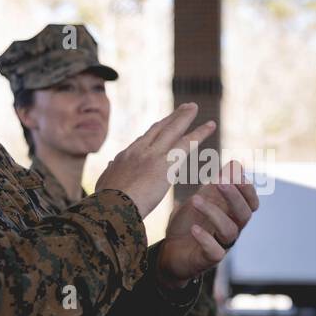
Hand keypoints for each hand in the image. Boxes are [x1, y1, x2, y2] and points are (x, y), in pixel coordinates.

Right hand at [96, 103, 215, 217]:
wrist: (110, 209)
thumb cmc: (105, 203)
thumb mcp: (105, 183)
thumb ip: (112, 172)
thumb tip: (113, 162)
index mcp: (126, 157)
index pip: (144, 140)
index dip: (156, 131)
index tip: (163, 124)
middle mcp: (139, 150)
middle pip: (158, 128)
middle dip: (172, 117)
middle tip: (184, 108)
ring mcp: (153, 155)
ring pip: (173, 130)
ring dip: (185, 117)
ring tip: (194, 107)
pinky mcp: (166, 163)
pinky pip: (186, 144)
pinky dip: (200, 134)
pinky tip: (210, 126)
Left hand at [156, 160, 259, 286]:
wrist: (169, 252)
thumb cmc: (189, 224)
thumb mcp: (202, 200)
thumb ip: (216, 185)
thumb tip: (236, 163)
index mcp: (232, 214)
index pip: (251, 202)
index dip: (247, 188)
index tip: (235, 173)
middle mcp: (231, 229)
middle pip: (245, 214)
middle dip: (234, 196)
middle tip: (219, 180)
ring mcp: (222, 245)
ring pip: (229, 230)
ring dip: (214, 213)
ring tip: (195, 199)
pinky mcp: (209, 259)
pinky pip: (215, 251)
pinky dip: (205, 238)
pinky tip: (194, 228)